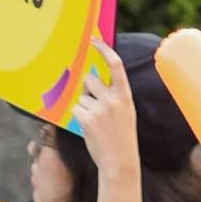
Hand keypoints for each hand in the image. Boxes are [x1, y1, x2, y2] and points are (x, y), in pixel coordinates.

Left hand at [74, 50, 138, 177]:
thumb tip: (91, 79)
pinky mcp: (87, 120)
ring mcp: (99, 110)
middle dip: (87, 89)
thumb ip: (113, 94)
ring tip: (95, 122)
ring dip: (83, 106)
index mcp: (125, 95)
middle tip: (94, 104)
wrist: (120, 160)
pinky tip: (89, 128)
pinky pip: (75, 109)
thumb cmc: (121, 135)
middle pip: (90, 81)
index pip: (115, 64)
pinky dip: (78, 117)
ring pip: (81, 97)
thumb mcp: (125, 110)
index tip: (94, 40)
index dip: (104, 49)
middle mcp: (112, 99)